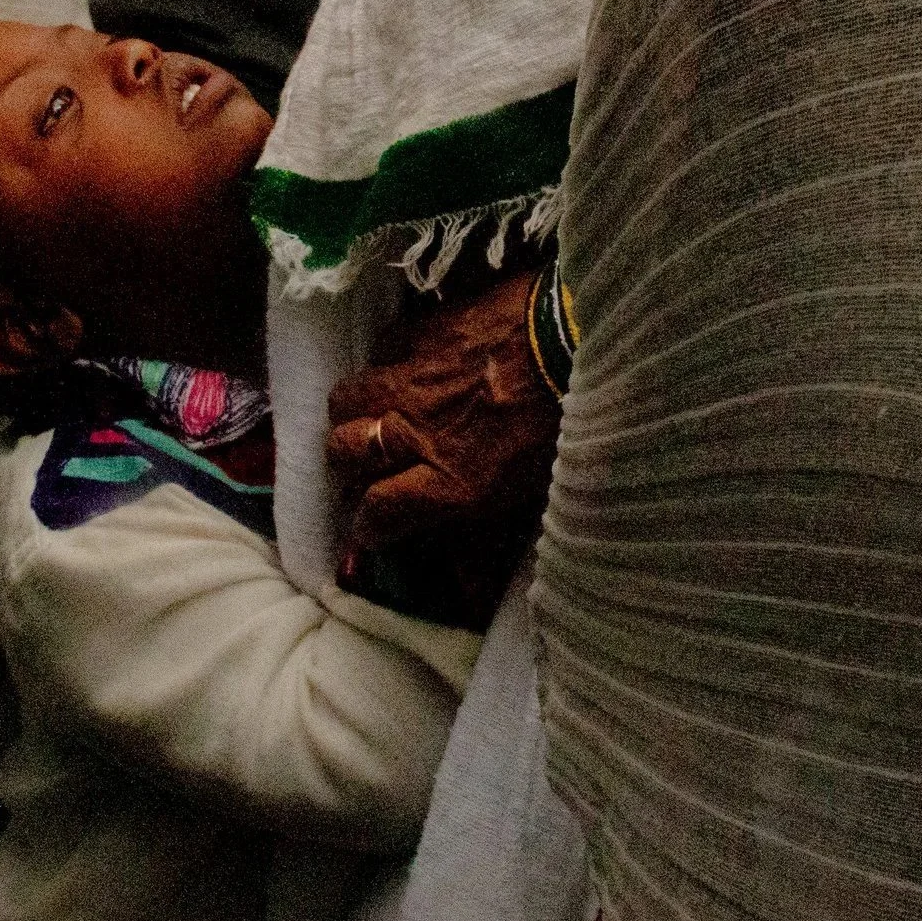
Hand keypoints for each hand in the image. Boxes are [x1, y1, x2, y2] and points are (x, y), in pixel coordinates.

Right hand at [325, 267, 561, 555]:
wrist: (578, 336)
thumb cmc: (564, 421)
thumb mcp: (530, 491)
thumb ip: (487, 536)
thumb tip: (468, 589)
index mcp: (451, 481)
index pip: (376, 513)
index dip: (368, 526)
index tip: (372, 527)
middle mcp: (417, 431)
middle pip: (343, 451)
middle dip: (347, 465)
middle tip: (367, 465)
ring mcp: (411, 378)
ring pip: (345, 400)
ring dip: (352, 414)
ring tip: (373, 414)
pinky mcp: (418, 331)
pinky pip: (379, 350)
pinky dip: (385, 364)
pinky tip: (406, 366)